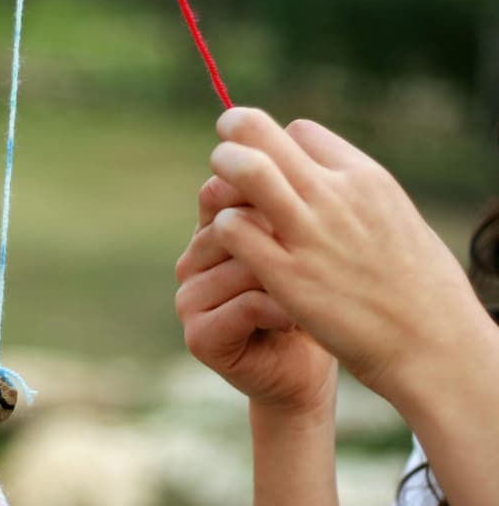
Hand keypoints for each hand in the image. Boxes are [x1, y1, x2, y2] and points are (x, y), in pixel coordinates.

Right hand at [175, 176, 336, 419]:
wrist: (310, 371)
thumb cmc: (317, 300)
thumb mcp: (304, 240)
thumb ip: (287, 196)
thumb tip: (291, 133)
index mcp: (211, 230)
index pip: (221, 191)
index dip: (264, 197)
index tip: (304, 219)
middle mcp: (192, 260)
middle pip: (228, 222)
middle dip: (278, 236)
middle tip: (313, 258)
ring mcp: (189, 298)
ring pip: (238, 262)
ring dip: (284, 276)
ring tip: (312, 292)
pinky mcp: (199, 336)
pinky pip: (242, 304)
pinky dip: (279, 308)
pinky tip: (299, 317)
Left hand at [205, 107, 487, 406]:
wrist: (433, 346)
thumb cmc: (420, 290)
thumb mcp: (397, 221)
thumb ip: (358, 198)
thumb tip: (329, 181)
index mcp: (366, 178)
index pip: (299, 132)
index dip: (279, 145)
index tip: (276, 167)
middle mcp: (336, 196)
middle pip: (261, 133)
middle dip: (234, 134)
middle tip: (223, 150)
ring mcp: (309, 233)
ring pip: (245, 169)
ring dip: (222, 169)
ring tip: (215, 187)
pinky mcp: (287, 275)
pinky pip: (234, 229)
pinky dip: (223, 226)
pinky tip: (228, 240)